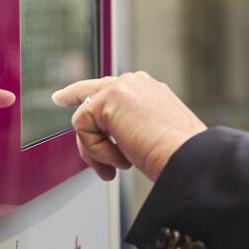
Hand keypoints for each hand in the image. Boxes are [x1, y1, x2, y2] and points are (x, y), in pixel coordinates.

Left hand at [52, 71, 206, 181]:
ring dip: (98, 150)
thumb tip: (113, 137)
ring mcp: (123, 87)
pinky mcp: (108, 99)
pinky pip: (83, 129)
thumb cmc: (178, 155)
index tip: (67, 95)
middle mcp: (137, 83)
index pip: (113, 87)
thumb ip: (131, 127)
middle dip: (72, 95)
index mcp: (150, 91)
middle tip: (58, 98)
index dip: (87, 93)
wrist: (190, 158)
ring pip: (87, 119)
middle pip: (91, 90)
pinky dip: (97, 151)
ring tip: (121, 165)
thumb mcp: (154, 135)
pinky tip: (121, 159)